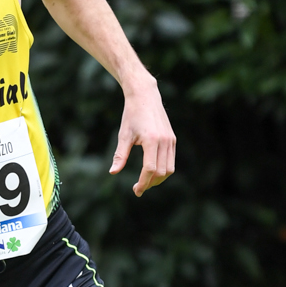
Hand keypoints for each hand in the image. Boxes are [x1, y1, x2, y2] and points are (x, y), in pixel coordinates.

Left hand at [110, 81, 175, 195]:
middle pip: (161, 172)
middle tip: (138, 188)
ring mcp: (171, 140)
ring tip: (145, 182)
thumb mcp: (123, 135)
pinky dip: (163, 170)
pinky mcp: (172, 139)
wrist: (145, 96)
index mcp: (151, 140)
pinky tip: (152, 172)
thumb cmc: (131, 115)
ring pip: (169, 168)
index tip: (136, 190)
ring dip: (158, 179)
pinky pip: (171, 160)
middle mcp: (164, 141)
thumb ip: (120, 155)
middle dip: (150, 183)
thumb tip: (113, 172)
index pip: (149, 169)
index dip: (143, 183)